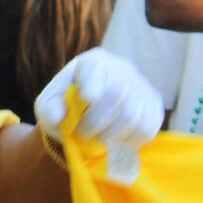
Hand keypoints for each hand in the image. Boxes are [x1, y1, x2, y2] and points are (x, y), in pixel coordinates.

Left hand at [35, 49, 164, 183]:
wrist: (87, 115)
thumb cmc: (65, 107)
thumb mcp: (48, 106)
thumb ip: (49, 109)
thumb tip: (58, 117)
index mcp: (93, 62)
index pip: (96, 68)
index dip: (94, 83)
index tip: (87, 99)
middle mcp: (121, 68)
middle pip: (117, 94)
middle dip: (97, 122)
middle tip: (83, 135)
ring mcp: (141, 85)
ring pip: (134, 114)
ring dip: (113, 135)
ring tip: (99, 140)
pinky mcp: (153, 105)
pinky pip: (148, 127)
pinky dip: (131, 140)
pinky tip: (117, 140)